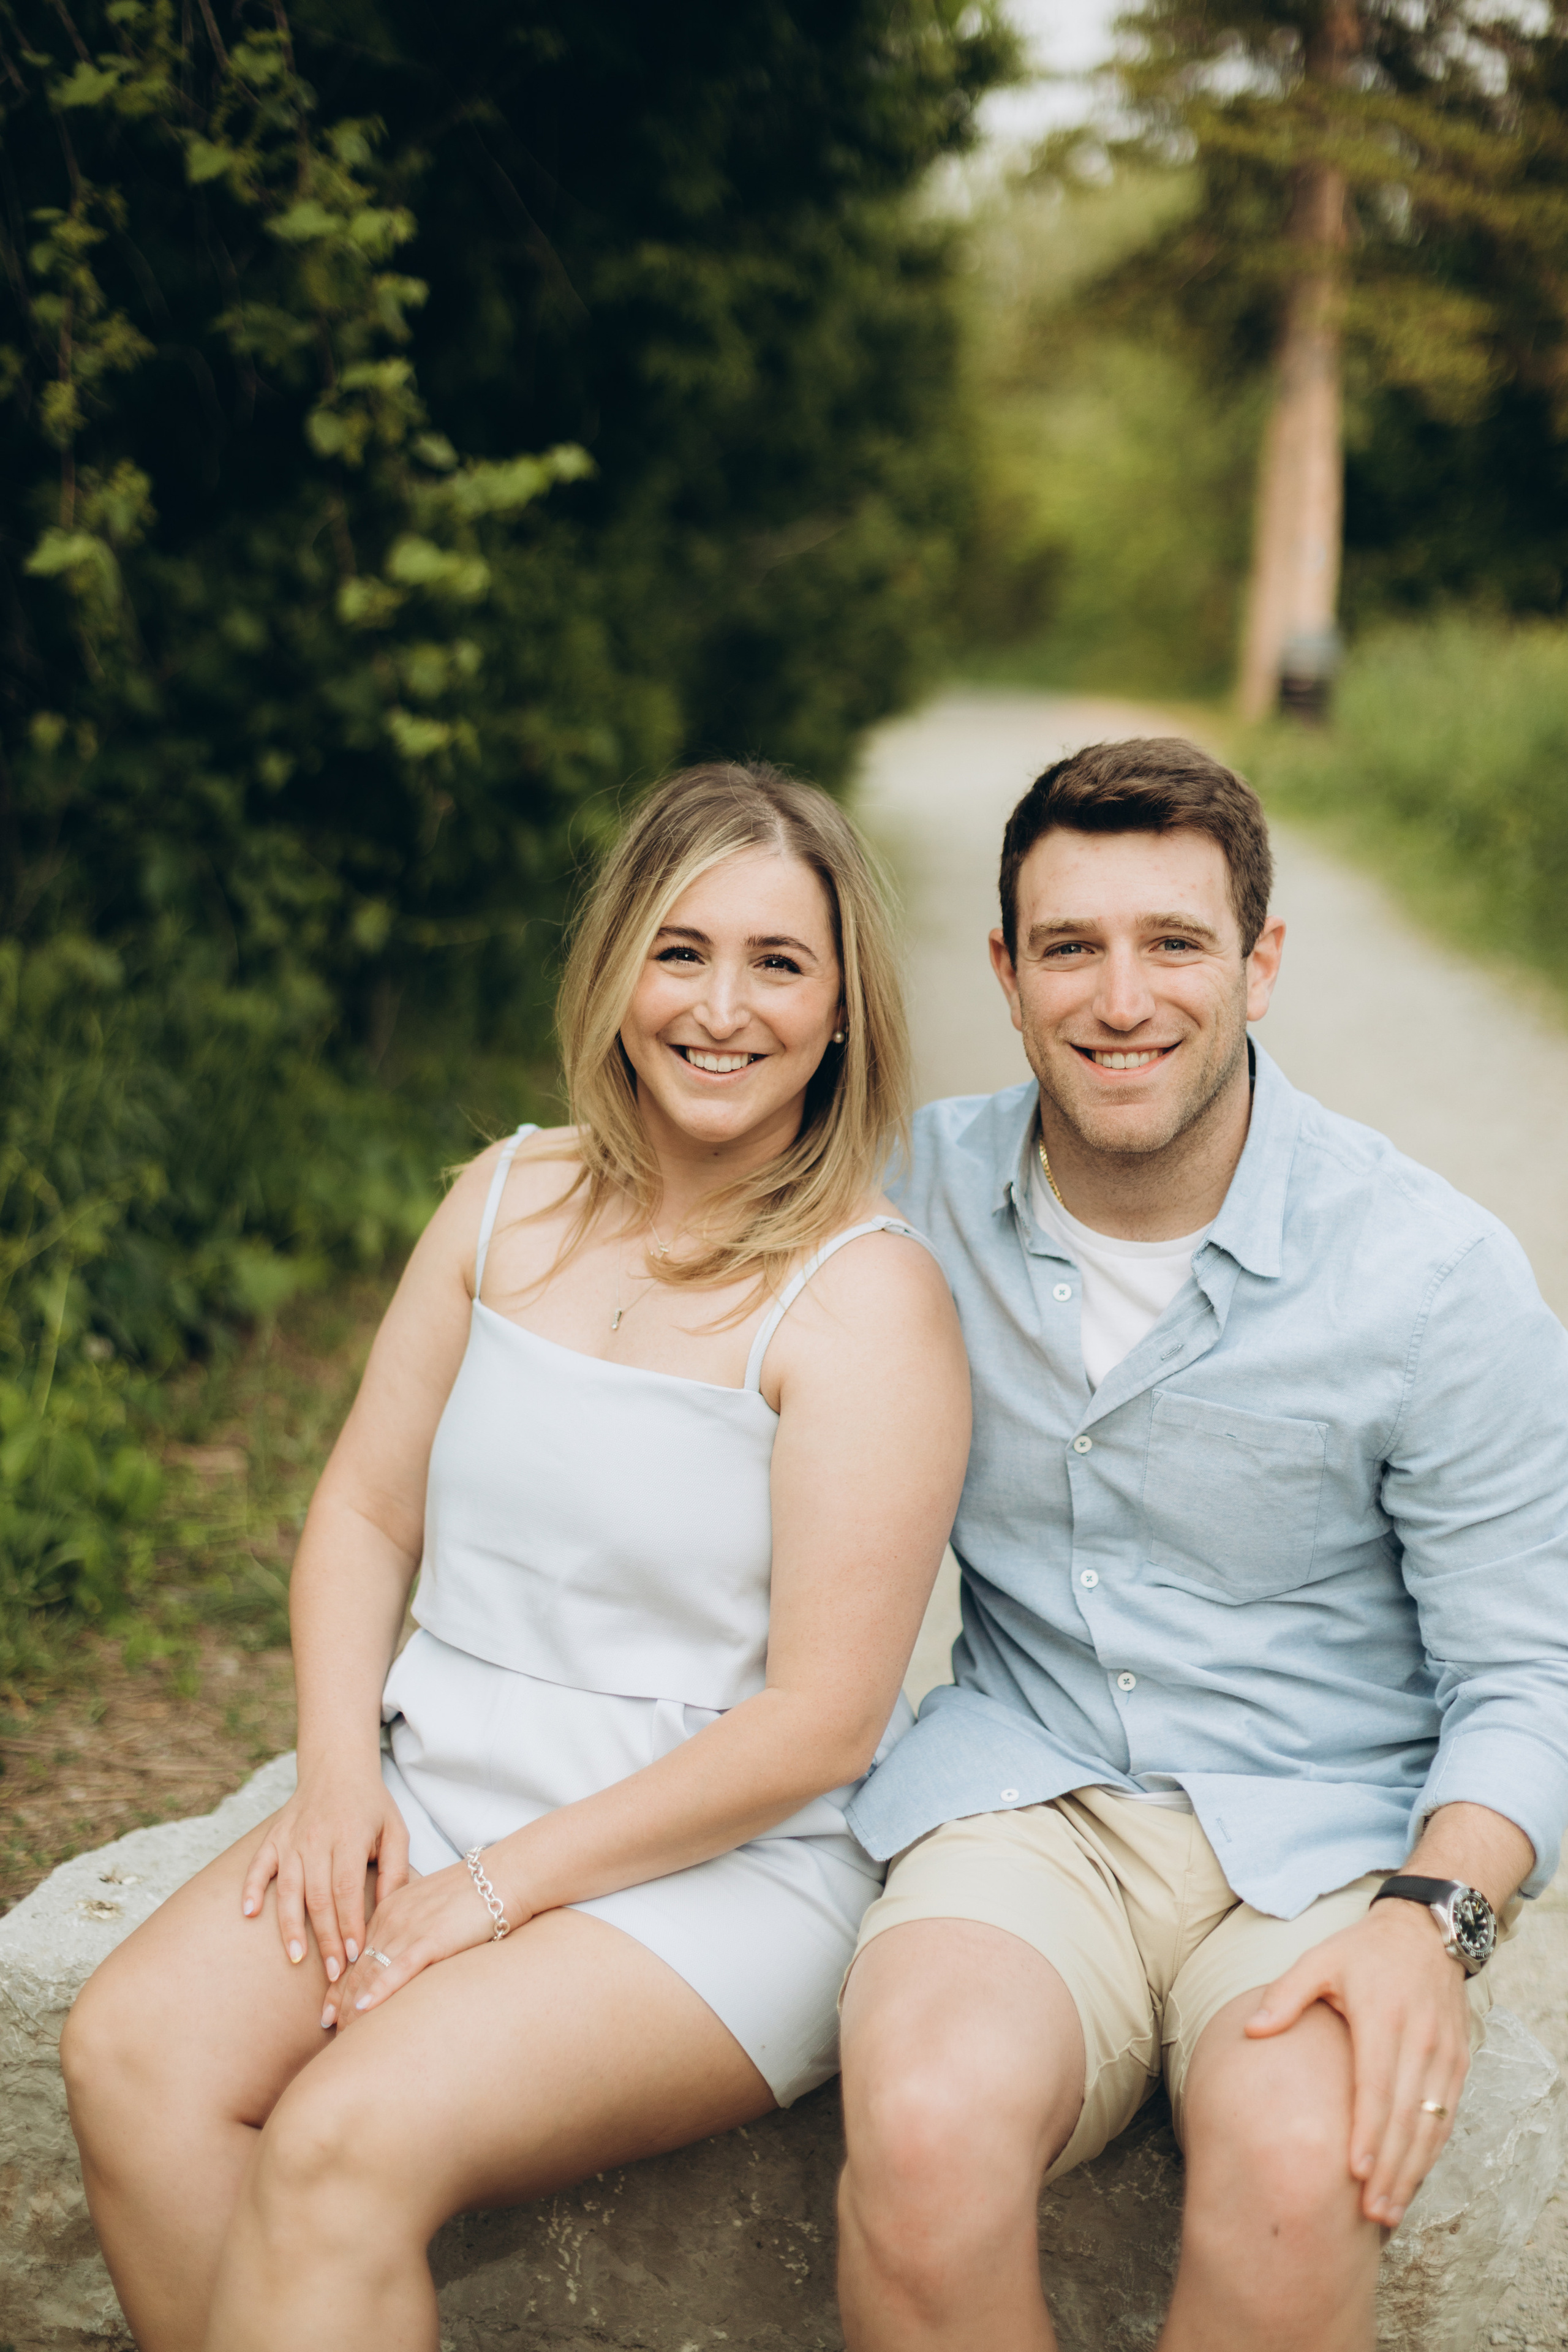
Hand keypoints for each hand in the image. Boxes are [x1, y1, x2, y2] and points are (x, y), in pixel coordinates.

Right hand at [240, 1758, 409, 1989]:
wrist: (337, 1767)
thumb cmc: (371, 1805)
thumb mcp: (395, 1831)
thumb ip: (395, 1870)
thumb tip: (390, 1911)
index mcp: (350, 1837)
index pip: (347, 1889)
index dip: (349, 1924)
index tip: (355, 1955)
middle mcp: (317, 1838)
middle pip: (318, 1897)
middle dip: (326, 1938)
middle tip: (333, 1973)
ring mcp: (291, 1838)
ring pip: (288, 1889)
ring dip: (290, 1926)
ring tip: (296, 1958)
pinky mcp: (273, 1838)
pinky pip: (258, 1866)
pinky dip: (250, 1888)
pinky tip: (249, 1913)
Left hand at [326, 1853, 530, 2030]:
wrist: (503, 1877)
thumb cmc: (474, 1895)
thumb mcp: (432, 1908)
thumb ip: (413, 1930)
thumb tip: (407, 1960)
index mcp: (390, 1909)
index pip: (357, 1955)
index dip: (339, 1986)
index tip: (327, 2013)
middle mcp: (392, 1918)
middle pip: (358, 1968)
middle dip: (342, 2003)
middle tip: (330, 2033)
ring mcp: (410, 1928)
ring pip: (372, 1972)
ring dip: (354, 2006)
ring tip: (342, 2034)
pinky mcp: (431, 1939)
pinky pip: (398, 1969)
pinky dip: (378, 1990)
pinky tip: (364, 2009)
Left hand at [1245, 1898, 1471, 2227]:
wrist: (1426, 1930)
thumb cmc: (1364, 1950)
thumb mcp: (1320, 1959)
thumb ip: (1286, 1995)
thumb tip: (1251, 2030)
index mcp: (1381, 2017)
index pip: (1377, 2086)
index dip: (1369, 2133)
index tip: (1356, 2173)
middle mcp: (1419, 2039)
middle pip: (1407, 2116)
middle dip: (1391, 2169)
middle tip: (1372, 2212)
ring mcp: (1444, 2052)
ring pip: (1432, 2123)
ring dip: (1413, 2169)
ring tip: (1390, 2209)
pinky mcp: (1459, 2060)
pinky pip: (1448, 2115)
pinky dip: (1432, 2150)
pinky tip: (1414, 2177)